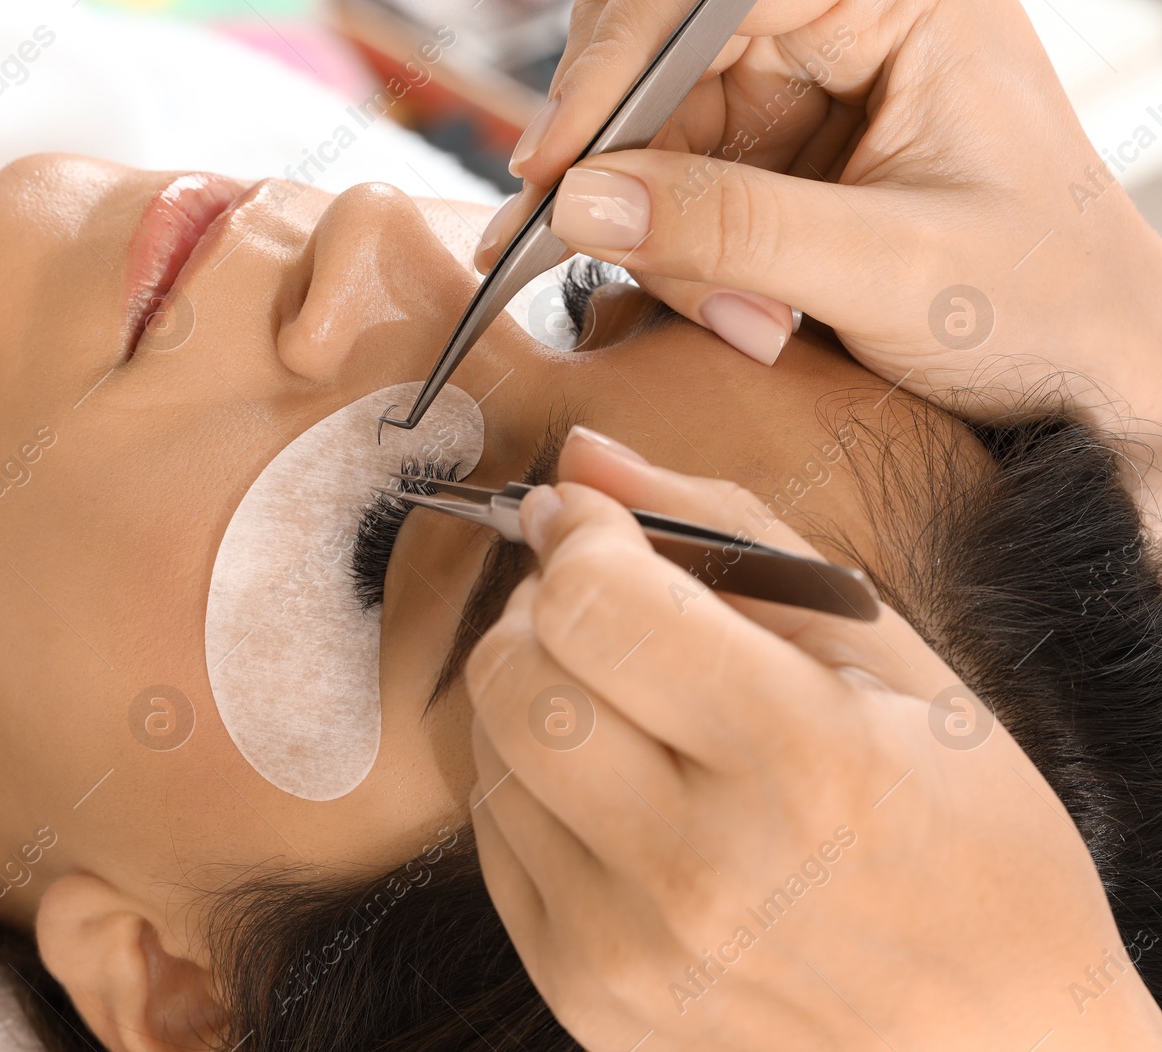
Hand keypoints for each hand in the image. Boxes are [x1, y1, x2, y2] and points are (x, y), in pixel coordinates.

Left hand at [466, 425, 1161, 1049]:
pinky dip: (532, 783)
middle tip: (602, 609)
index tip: (597, 526)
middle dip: (539, 610)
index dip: (582, 538)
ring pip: (489, 754)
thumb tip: (585, 458)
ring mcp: (627, 949)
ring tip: (623, 703)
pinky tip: (613, 785)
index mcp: (800, 763)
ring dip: (533, 694)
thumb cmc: (967, 843)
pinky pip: (493, 840)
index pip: (594, 607)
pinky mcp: (584, 997)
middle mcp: (696, 869)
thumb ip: (731, 538)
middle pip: (514, 677)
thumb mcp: (893, 665)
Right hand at [478, 0, 1161, 446]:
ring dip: (661, 233)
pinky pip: (674, 186)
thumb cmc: (1045, 309)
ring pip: (654, 127)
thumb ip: (731, 231)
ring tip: (745, 318)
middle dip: (633, 164)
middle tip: (612, 256)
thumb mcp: (888, 271)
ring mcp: (808, 85)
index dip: (617, 60)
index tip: (552, 161)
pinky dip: (679, 259)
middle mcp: (846, 20)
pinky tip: (743, 312)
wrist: (1087, 378)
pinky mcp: (779, 152)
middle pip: (663, 49)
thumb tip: (581, 202)